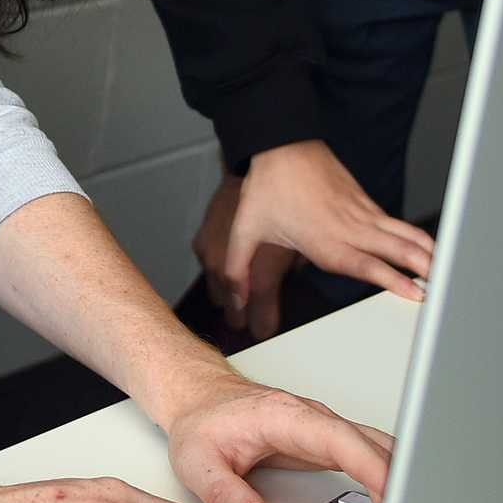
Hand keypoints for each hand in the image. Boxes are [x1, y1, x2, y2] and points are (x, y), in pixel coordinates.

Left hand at [161, 369, 394, 502]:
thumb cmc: (201, 423)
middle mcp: (313, 420)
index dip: (372, 466)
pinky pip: (370, 455)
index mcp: (286, 418)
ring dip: (402, 476)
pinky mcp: (328, 442)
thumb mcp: (197, 462)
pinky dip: (390, 475)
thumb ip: (225, 495)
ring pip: (378, 447)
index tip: (393, 494)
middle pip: (372, 443)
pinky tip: (401, 502)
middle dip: (401, 477)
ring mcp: (325, 430)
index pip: (341, 440)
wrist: (199, 398)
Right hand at [191, 175, 296, 342]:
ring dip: (225, 293)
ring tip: (234, 301)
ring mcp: (213, 252)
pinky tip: (222, 270)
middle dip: (240, 313)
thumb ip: (297, 267)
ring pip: (215, 286)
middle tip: (246, 321)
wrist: (257, 171)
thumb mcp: (300, 240)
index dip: (260, 324)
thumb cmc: (283, 204)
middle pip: (231, 303)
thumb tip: (296, 276)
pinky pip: (206, 264)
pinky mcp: (203, 239)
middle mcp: (232, 265)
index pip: (257, 311)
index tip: (262, 332)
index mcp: (260, 271)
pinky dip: (215, 270)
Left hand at [196, 141, 435, 340]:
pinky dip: (414, 236)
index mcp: (324, 240)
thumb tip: (231, 298)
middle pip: (394, 249)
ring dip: (425, 251)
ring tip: (447, 270)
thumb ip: (236, 270)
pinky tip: (427, 248)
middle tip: (445, 286)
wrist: (281, 143)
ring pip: (400, 234)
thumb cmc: (267, 186)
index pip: (366, 264)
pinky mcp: (363, 200)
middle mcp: (348, 228)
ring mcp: (360, 212)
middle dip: (422, 267)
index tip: (415, 292)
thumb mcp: (244, 230)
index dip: (393, 279)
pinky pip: (394, 221)